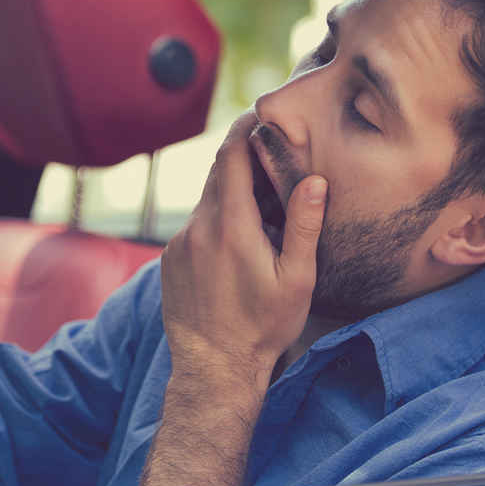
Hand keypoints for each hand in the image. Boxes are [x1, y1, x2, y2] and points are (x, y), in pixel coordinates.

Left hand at [159, 111, 327, 390]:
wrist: (213, 369)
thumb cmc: (263, 327)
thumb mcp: (296, 279)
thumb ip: (305, 226)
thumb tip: (314, 181)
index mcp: (230, 225)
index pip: (231, 156)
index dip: (245, 129)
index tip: (260, 116)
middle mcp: (197, 227)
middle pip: (217, 173)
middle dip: (242, 158)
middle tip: (270, 154)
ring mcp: (179, 243)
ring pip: (206, 201)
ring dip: (231, 194)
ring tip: (262, 206)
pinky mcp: (170, 259)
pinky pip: (195, 225)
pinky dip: (216, 219)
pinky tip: (238, 242)